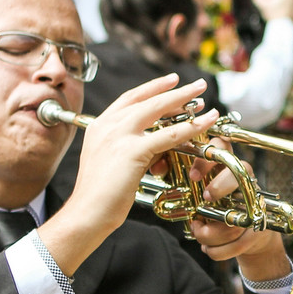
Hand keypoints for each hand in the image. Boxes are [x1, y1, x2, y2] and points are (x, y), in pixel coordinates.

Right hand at [72, 74, 217, 231]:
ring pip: (158, 110)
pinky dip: (190, 126)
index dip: (153, 87)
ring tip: (203, 96)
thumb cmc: (99, 194)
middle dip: (174, 89)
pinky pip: (169, 135)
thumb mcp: (112, 161)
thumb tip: (159, 146)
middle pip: (147, 99)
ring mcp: (119, 136)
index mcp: (100, 125)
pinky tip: (205, 122)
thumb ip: (132, 147)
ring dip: (184, 100)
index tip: (171, 80)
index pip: (130, 98)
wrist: (86, 212)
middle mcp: (108, 125)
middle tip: (196, 85)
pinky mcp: (132, 151)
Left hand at [184, 138, 290, 280]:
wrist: (249, 235)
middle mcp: (243, 179)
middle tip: (206, 199)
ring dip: (210, 233)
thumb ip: (186, 188)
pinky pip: (238, 241)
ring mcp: (254, 201)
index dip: (206, 159)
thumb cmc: (218, 209)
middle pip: (237, 173)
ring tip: (199, 233)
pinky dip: (218, 250)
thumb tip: (167, 182)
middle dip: (219, 187)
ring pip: (235, 214)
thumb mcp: (200, 194)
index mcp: (226, 165)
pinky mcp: (259, 225)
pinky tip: (209, 248)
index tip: (193, 177)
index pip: (221, 146)